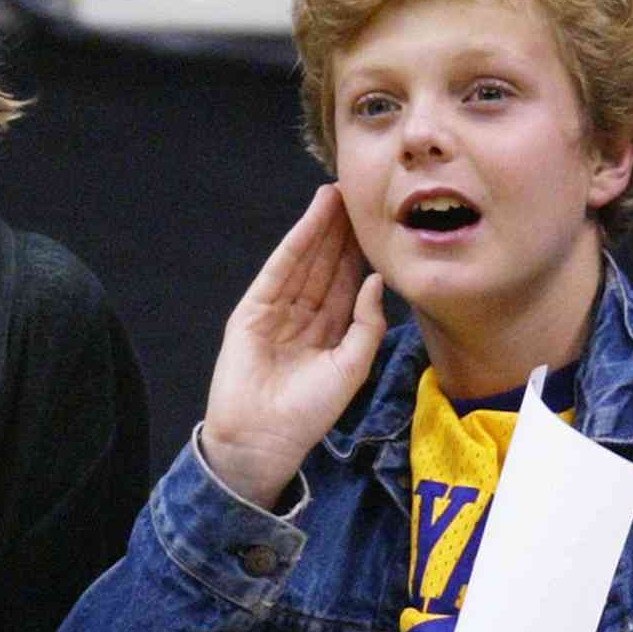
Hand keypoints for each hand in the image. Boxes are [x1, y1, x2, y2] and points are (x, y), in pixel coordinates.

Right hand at [199, 184, 385, 508]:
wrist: (263, 439)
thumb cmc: (309, 413)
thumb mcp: (351, 368)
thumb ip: (366, 325)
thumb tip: (377, 282)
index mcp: (328, 332)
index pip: (347, 282)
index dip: (361, 252)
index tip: (379, 221)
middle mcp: (303, 316)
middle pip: (326, 264)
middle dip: (342, 230)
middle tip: (361, 192)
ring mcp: (276, 310)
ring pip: (305, 261)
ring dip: (321, 227)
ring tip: (339, 194)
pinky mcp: (253, 309)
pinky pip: (280, 270)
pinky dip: (296, 242)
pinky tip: (313, 218)